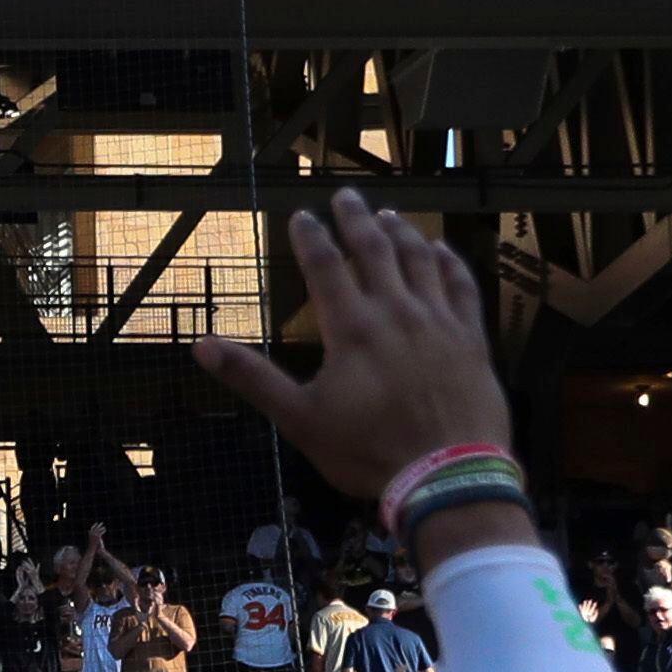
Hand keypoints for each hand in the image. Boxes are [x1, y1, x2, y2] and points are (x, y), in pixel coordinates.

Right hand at [188, 192, 515, 505]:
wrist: (448, 476)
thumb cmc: (367, 451)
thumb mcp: (300, 419)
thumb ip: (253, 378)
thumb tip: (200, 346)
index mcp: (351, 328)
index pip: (325, 267)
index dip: (310, 237)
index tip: (301, 216)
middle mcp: (396, 312)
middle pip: (375, 250)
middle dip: (356, 219)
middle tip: (346, 195)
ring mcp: (439, 321)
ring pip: (420, 260)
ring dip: (402, 232)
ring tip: (389, 215)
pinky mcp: (471, 338)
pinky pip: (461, 286)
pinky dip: (449, 262)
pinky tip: (442, 250)